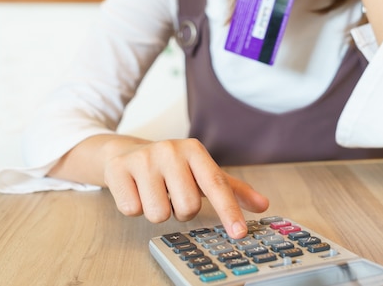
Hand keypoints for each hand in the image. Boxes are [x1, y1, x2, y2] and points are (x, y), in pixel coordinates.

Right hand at [102, 138, 268, 237]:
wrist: (126, 152)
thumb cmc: (171, 167)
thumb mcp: (201, 173)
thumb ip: (233, 190)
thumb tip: (263, 205)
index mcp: (195, 150)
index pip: (216, 185)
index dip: (229, 211)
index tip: (239, 233)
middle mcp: (170, 150)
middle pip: (187, 207)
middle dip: (181, 211)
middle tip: (174, 196)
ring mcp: (143, 159)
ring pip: (158, 213)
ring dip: (157, 210)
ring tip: (154, 192)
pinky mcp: (119, 169)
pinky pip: (132, 210)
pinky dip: (134, 208)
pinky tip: (135, 191)